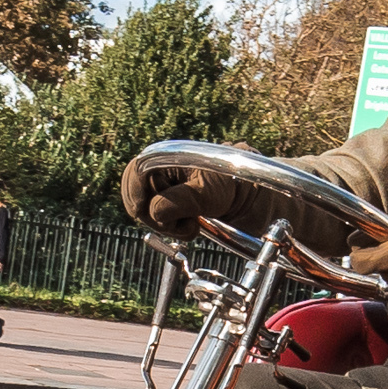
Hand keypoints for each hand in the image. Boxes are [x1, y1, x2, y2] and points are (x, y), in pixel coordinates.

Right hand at [120, 159, 259, 241]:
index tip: (140, 210)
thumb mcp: (208, 192)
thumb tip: (154, 211)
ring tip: (193, 223)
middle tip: (179, 220)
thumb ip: (179, 200)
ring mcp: (167, 193)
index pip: (136, 171)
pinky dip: (174, 230)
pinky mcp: (174, 210)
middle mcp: (163, 174)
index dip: (134, 191)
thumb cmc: (235, 183)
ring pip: (149, 214)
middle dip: (154, 214)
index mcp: (169, 158)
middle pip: (138, 197)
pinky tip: (192, 226)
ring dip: (168, 225)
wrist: (254, 198)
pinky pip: (162, 224)